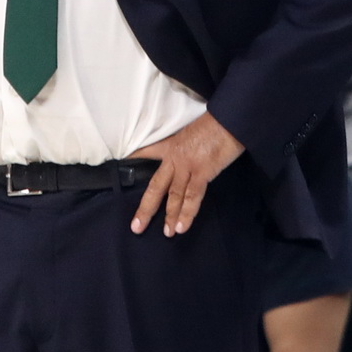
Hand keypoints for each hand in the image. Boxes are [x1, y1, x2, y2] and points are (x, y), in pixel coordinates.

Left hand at [127, 112, 244, 236]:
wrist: (230, 118)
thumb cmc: (217, 121)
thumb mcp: (195, 130)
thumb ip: (190, 144)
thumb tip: (194, 152)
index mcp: (173, 144)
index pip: (148, 151)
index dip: (135, 157)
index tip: (121, 163)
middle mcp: (175, 157)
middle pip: (156, 185)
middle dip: (146, 208)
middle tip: (136, 226)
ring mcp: (187, 165)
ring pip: (173, 195)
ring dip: (169, 216)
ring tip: (167, 233)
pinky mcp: (202, 171)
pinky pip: (192, 196)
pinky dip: (187, 213)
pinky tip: (182, 227)